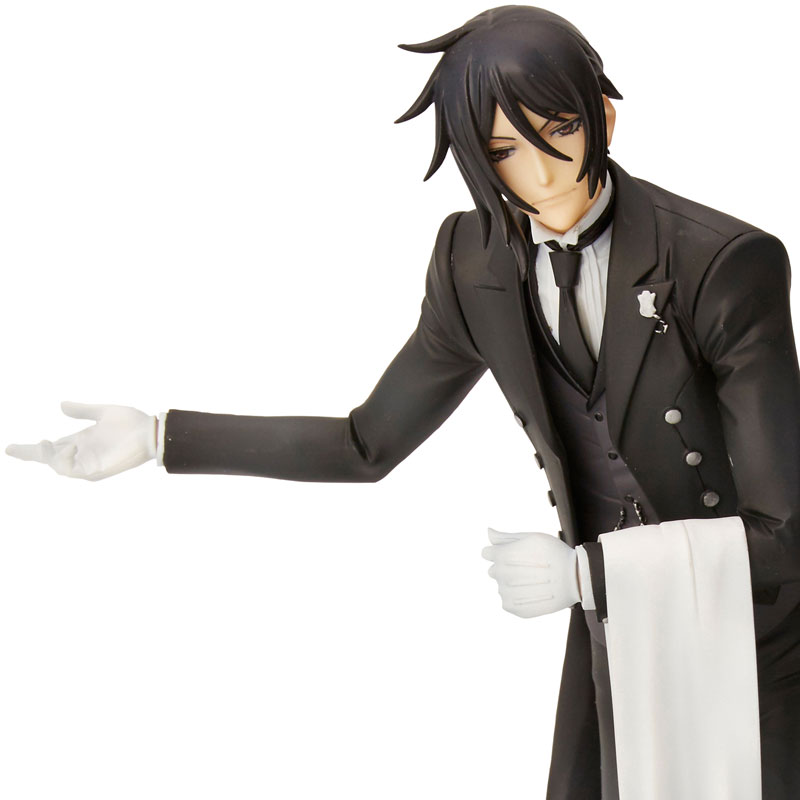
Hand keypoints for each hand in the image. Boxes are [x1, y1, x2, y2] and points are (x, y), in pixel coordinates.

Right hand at [6, 401, 156, 480]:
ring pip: (56, 466)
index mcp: (81, 440)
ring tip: (47, 443)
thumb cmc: (132, 422)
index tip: (8, 448)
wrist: (151, 432)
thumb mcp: (102, 412)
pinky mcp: (96, 471)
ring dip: (47, 455)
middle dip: (30, 453)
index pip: (51, 447)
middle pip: (48, 458)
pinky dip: (63, 461)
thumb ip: (82, 410)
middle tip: (13, 448)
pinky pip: (71, 471)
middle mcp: (82, 454)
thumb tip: (60, 406)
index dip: (29, 448)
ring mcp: (88, 464)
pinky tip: (67, 447)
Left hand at [482, 529, 580, 617]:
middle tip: (528, 566)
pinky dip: (518, 597)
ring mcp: (506, 593)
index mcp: (501, 555)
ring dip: (512, 583)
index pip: (487, 553)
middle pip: (494, 569)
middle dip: (506, 567)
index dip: (501, 551)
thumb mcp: (531, 538)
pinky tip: (532, 591)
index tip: (516, 553)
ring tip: (534, 580)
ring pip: (501, 585)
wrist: (575, 579)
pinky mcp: (513, 608)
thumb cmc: (554, 553)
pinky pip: (507, 600)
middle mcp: (500, 575)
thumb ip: (505, 537)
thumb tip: (488, 533)